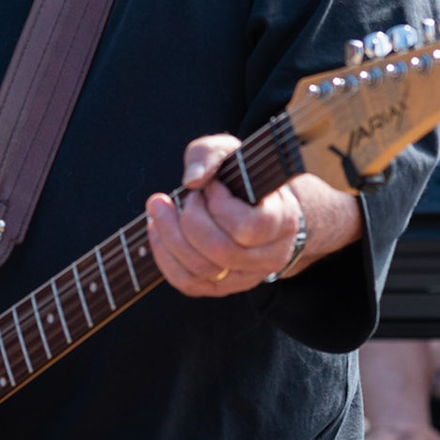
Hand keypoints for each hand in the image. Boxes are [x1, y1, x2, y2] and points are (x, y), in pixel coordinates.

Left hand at [146, 134, 302, 296]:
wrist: (254, 206)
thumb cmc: (243, 178)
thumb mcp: (231, 152)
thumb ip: (210, 154)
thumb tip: (192, 180)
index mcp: (282, 221)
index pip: (248, 226)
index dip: (220, 205)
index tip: (210, 185)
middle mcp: (270, 256)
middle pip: (221, 251)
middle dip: (189, 221)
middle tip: (181, 197)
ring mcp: (247, 277)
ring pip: (203, 270)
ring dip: (171, 237)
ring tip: (160, 209)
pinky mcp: (222, 287)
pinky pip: (189, 284)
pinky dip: (165, 258)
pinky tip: (157, 232)